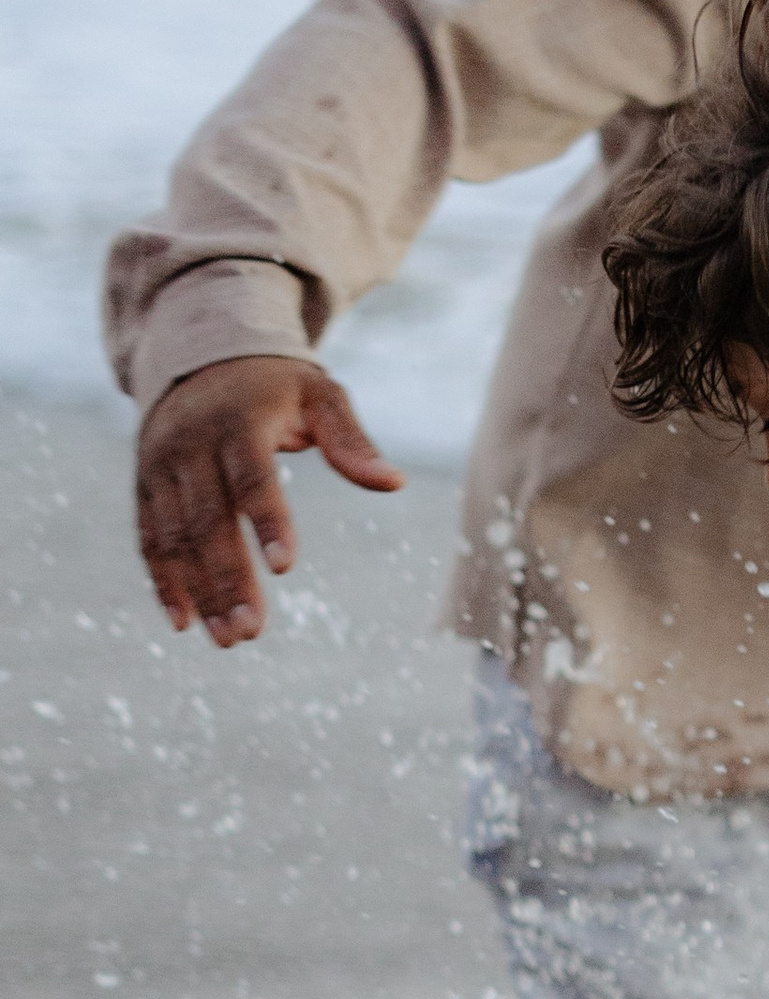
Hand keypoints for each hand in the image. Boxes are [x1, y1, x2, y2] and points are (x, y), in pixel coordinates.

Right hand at [135, 355, 404, 644]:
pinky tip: (185, 623)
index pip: (252, 477)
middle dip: (228, 577)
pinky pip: (150, 539)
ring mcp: (161, 468)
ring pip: (175, 536)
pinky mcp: (145, 487)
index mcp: (238, 422)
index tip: (285, 568)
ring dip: (199, 591)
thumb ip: (350, 440)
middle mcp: (190, 445)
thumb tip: (393, 483)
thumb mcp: (318, 395)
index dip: (268, 521)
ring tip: (229, 639)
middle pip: (208, 519)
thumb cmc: (276, 387)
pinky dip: (165, 581)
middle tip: (252, 630)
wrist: (200, 358)